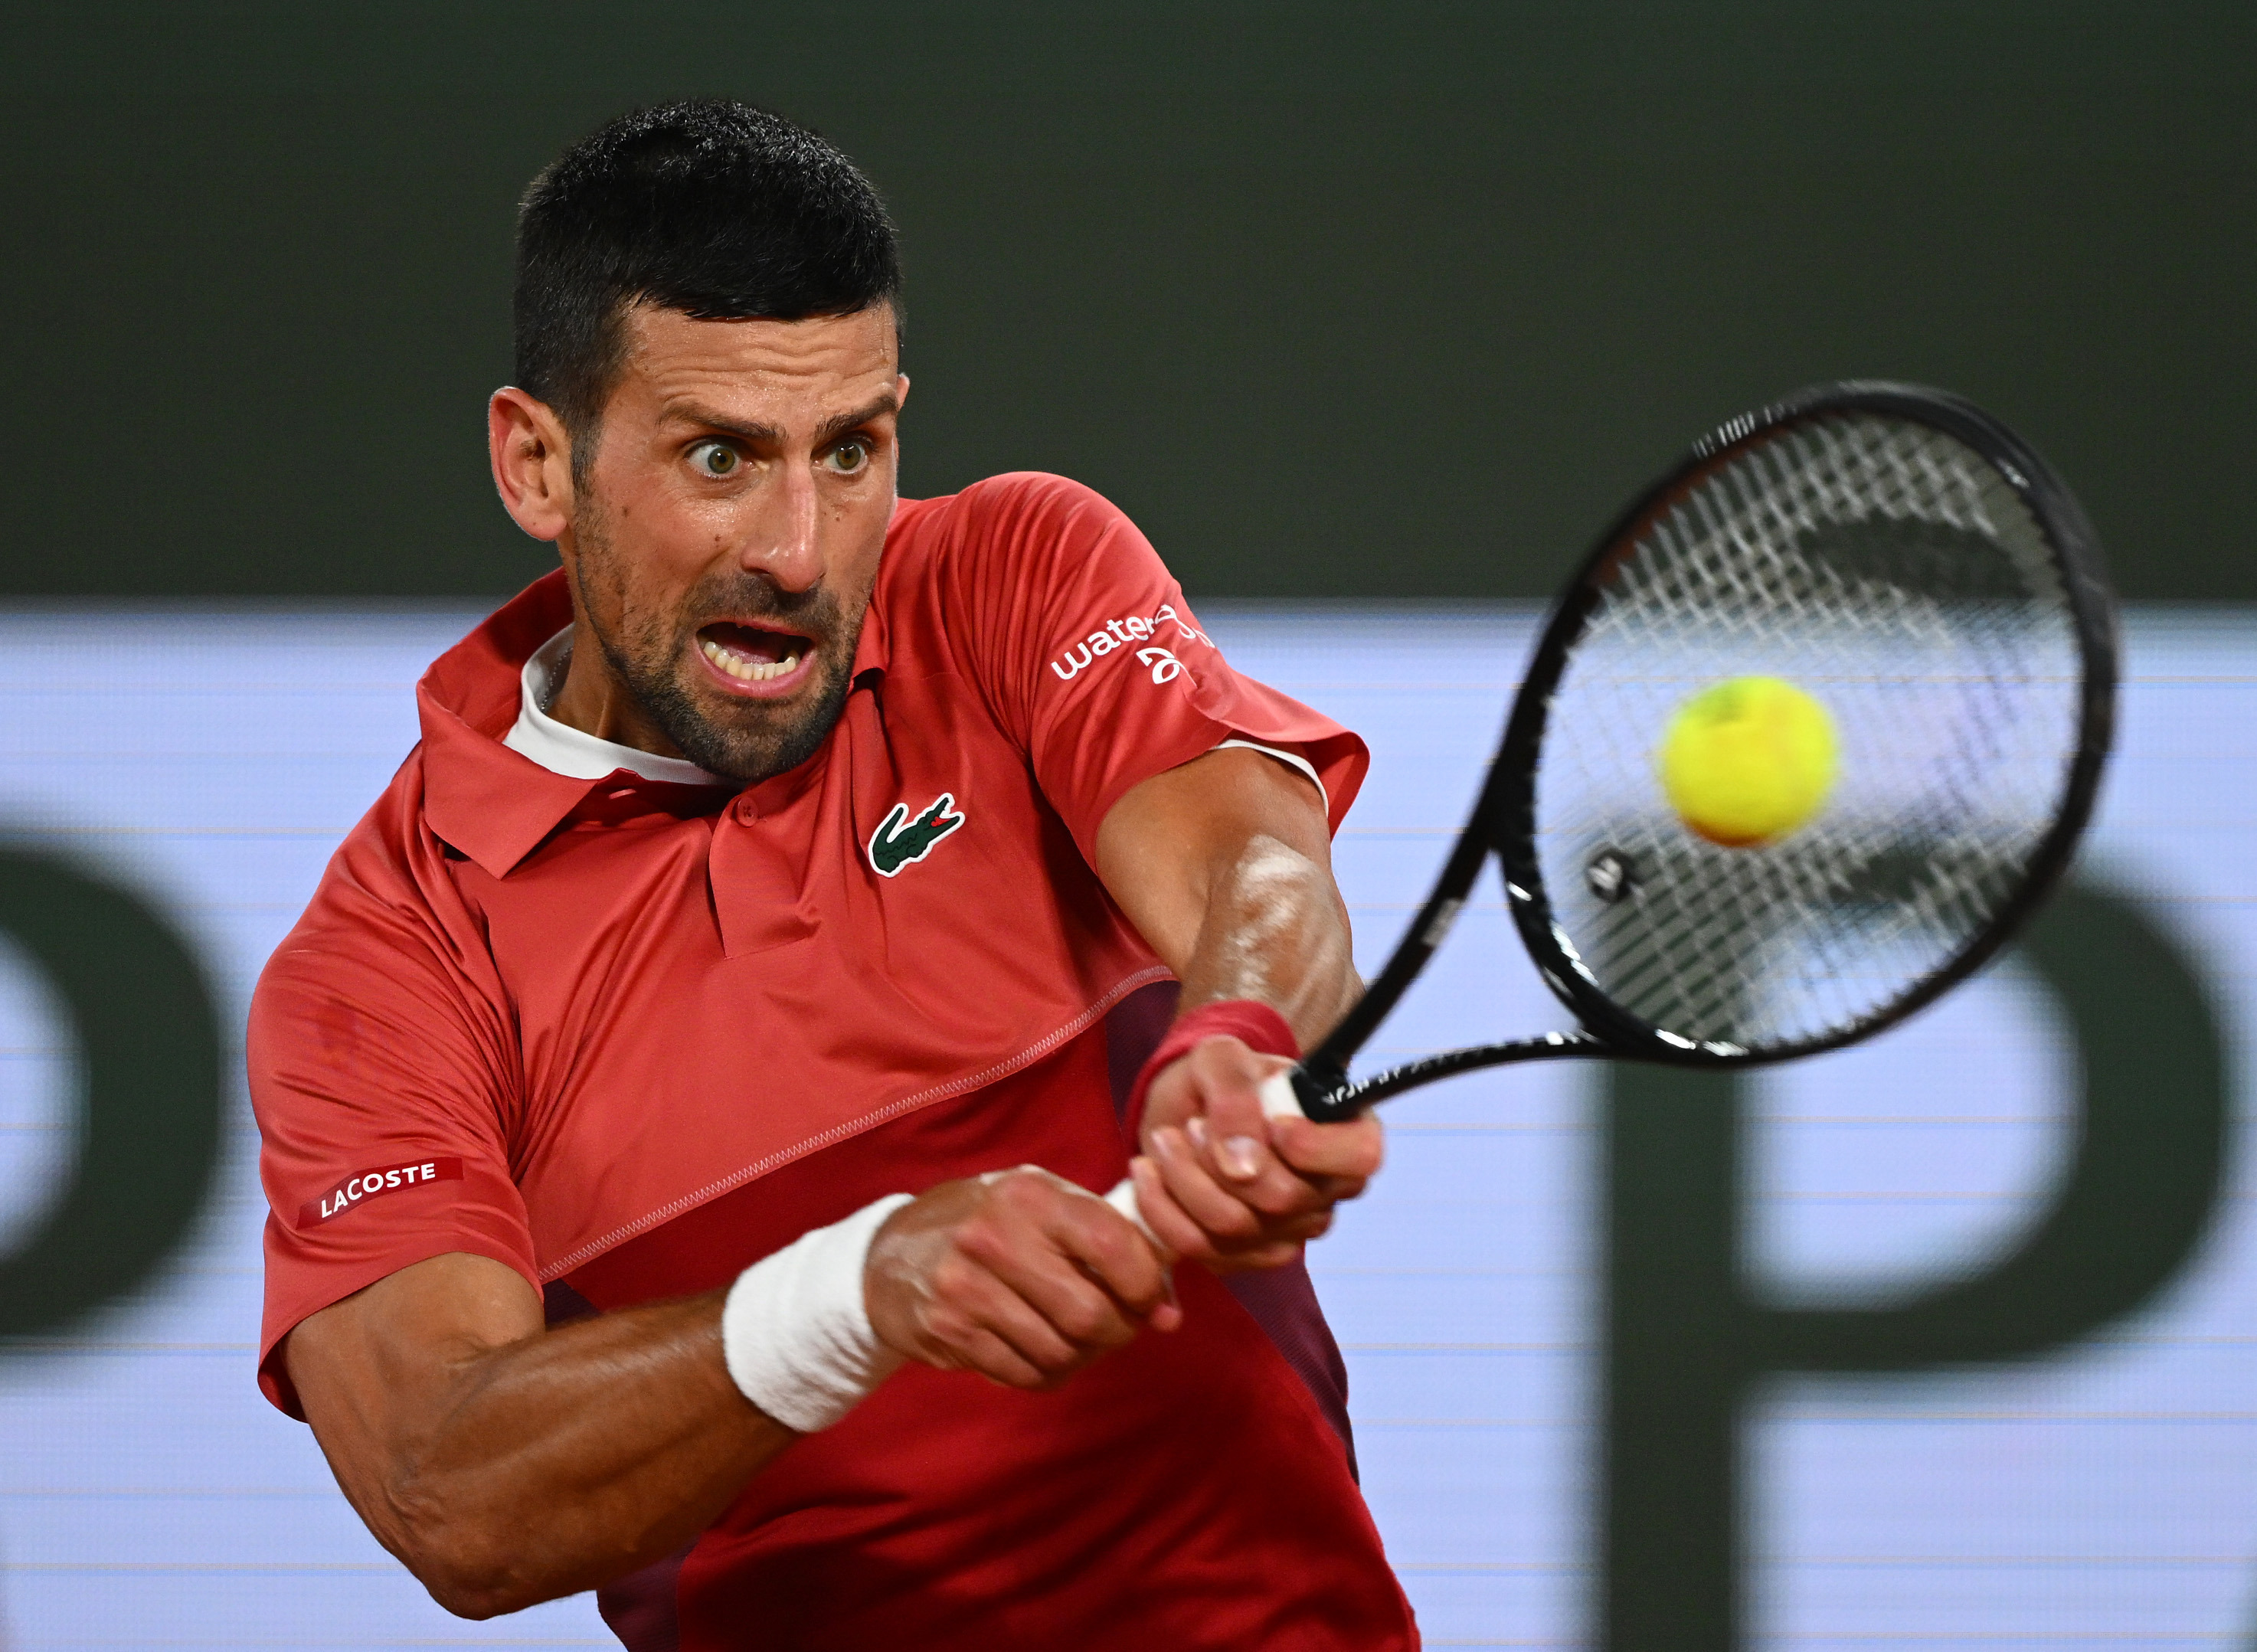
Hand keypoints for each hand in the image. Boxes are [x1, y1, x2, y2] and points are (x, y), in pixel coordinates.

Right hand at [863, 1166, 1179, 1389]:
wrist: (894, 1253)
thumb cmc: (994, 1224)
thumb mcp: (1044, 1204)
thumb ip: (1110, 1240)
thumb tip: (1168, 1312)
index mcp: (1031, 1195)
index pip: (1111, 1244)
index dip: (1146, 1283)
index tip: (1153, 1300)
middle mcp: (996, 1237)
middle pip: (1090, 1314)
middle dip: (1119, 1332)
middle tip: (1119, 1327)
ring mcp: (967, 1287)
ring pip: (1060, 1352)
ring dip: (1083, 1357)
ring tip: (1078, 1339)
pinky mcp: (949, 1330)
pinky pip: (1025, 1374)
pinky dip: (1048, 1373)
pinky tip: (1043, 1352)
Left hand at [1129, 1034, 1383, 1270]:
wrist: (1186, 1110)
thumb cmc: (1219, 1078)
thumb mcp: (1221, 1059)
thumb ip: (1235, 1096)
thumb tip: (1243, 1165)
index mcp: (1345, 1131)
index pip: (1362, 1157)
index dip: (1316, 1149)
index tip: (1273, 1124)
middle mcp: (1327, 1189)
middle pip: (1284, 1200)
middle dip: (1220, 1160)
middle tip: (1190, 1125)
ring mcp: (1290, 1230)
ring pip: (1236, 1228)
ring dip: (1184, 1181)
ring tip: (1164, 1140)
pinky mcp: (1246, 1255)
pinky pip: (1202, 1249)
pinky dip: (1164, 1209)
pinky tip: (1149, 1173)